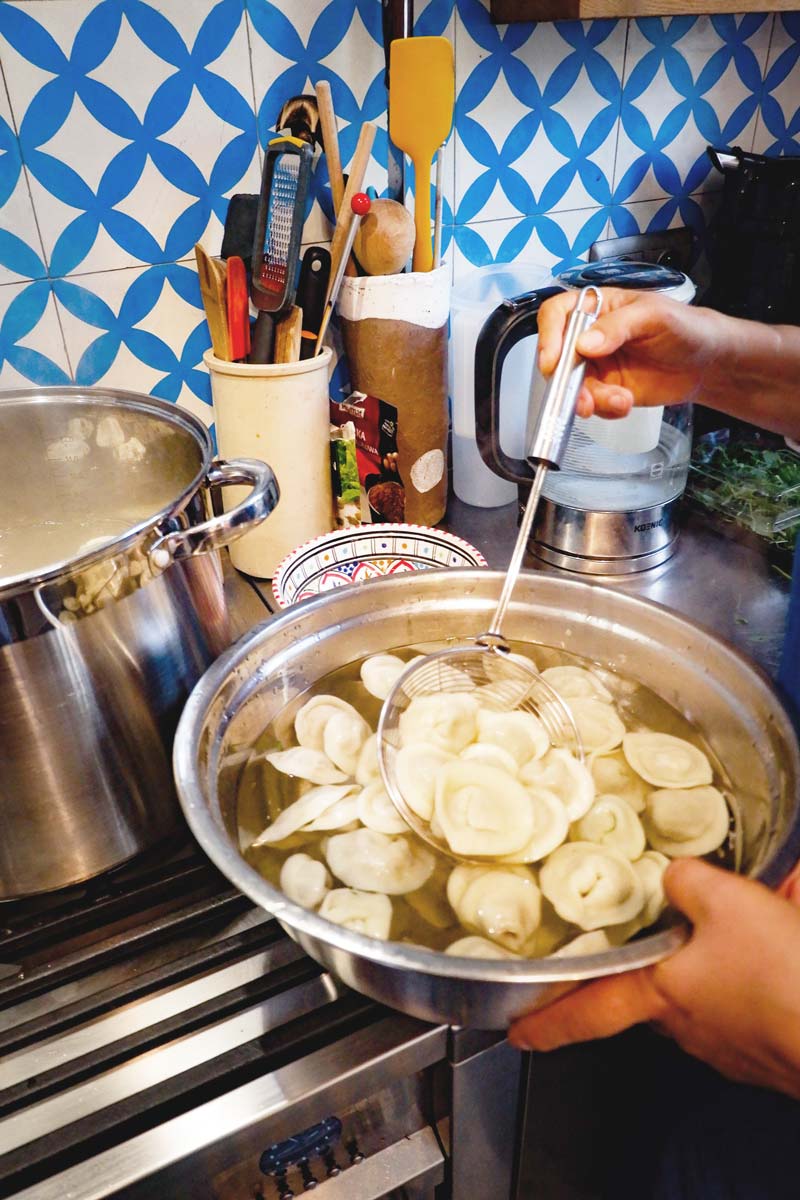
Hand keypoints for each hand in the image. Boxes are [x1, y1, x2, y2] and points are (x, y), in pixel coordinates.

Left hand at [508, 858, 799, 1098]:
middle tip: (664, 937)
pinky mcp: (770, 1047)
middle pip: (653, 994)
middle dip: (655, 965)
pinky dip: (753, 974)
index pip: (588, 1011)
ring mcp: (733, 1044)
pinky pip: (747, 1003)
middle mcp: (691, 1026)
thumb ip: (686, 881)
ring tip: (740, 928)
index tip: (520, 1034)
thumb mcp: (725, 898)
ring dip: (712, 964)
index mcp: (663, 993)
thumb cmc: (784, 974)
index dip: (549, 1021)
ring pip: (705, 995)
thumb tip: (673, 877)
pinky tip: (773, 945)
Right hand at [537, 289, 728, 418]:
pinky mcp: (606, 390)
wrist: (706, 363)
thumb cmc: (684, 327)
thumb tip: (586, 343)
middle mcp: (590, 336)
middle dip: (567, 381)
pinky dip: (605, 409)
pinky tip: (625, 403)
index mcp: (597, 307)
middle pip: (558, 357)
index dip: (549, 336)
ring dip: (590, 400)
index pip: (557, 314)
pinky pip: (592, 404)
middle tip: (583, 395)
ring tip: (618, 401)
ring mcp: (596, 365)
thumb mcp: (653, 316)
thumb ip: (618, 326)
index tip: (553, 360)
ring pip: (572, 386)